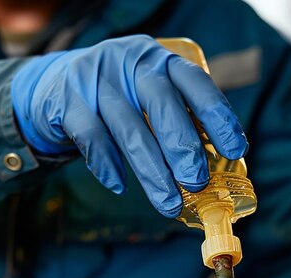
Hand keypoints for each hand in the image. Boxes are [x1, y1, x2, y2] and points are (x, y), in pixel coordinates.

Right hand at [11, 35, 247, 216]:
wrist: (54, 87)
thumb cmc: (120, 101)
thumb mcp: (150, 99)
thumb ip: (177, 122)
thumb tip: (211, 173)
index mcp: (161, 62)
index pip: (195, 83)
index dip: (218, 116)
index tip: (236, 150)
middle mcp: (131, 63)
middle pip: (162, 104)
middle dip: (183, 147)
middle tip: (197, 182)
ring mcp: (97, 79)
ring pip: (129, 128)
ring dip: (152, 171)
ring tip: (169, 203)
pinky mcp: (67, 101)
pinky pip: (91, 137)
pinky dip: (107, 165)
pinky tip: (120, 186)